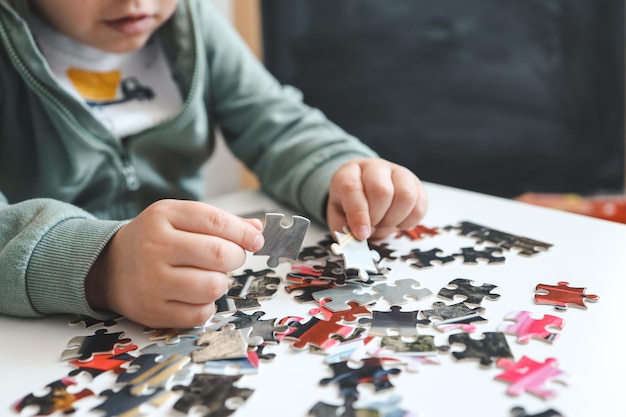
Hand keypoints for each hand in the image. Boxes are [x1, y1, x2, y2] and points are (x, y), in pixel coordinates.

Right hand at [85, 199, 263, 328]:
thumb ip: (219, 222)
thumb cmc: (155, 240)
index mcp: (163, 216)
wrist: (109, 267)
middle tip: (231, 259)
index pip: (217, 221)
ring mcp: (151, 281)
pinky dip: (208, 306)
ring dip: (221, 283)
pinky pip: (200, 313)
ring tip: (210, 277)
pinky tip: (198, 295)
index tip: (256, 240)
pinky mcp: (152, 311)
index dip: (244, 233)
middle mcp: (154, 247)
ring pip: (213, 286)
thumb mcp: (179, 219)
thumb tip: (257, 229)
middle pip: (220, 254)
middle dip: (237, 257)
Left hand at [326, 158, 427, 240]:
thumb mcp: (338, 214)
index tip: (361, 234)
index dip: (358, 215)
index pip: (353, 189)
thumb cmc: (350, 202)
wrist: (365, 189)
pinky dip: (409, 222)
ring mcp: (398, 173)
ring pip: (405, 197)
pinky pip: (420, 206)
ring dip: (394, 220)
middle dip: (377, 218)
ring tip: (384, 224)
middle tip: (372, 227)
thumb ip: (343, 227)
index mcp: (350, 173)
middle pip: (382, 192)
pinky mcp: (416, 184)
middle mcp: (375, 168)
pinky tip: (396, 222)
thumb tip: (358, 236)